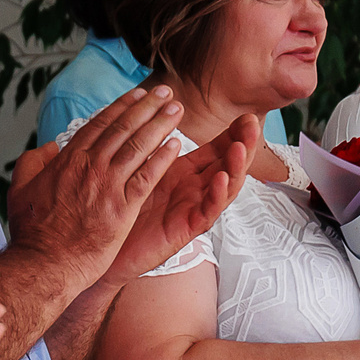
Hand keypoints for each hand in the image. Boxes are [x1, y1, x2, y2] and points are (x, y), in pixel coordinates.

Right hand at [5, 85, 186, 280]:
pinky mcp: (122, 208)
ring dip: (159, 124)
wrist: (44, 263)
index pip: (100, 124)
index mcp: (67, 160)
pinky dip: (161, 158)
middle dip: (147, 106)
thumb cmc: (33, 233)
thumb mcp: (21, 189)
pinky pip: (147, 176)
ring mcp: (107, 185)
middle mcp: (89, 166)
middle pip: (123, 128)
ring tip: (176, 110)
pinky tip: (175, 145)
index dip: (122, 106)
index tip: (138, 94)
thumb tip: (47, 148)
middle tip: (164, 92)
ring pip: (138, 146)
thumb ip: (33, 163)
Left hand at [105, 115, 256, 283]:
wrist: (107, 248)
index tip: (246, 114)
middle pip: (228, 165)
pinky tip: (220, 179)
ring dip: (234, 167)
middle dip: (242, 144)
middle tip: (252, 124)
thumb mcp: (142, 169)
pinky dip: (215, 195)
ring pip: (224, 187)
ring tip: (241, 148)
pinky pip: (207, 212)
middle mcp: (194, 190)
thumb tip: (163, 111)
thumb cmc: (124, 208)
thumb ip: (156, 145)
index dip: (232, 133)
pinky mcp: (186, 229)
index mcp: (185, 173)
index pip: (217, 149)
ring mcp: (192, 209)